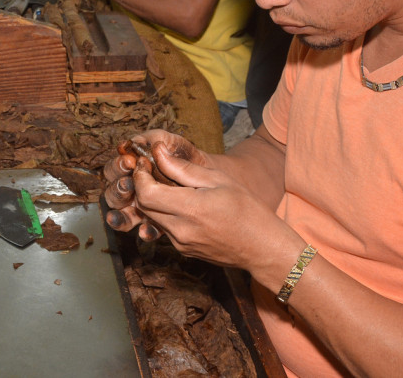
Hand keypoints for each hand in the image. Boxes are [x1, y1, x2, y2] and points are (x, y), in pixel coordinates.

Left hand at [130, 146, 301, 273]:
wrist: (263, 248)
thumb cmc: (248, 210)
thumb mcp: (218, 180)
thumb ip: (183, 168)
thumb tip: (157, 151)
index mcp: (191, 209)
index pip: (146, 193)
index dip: (140, 175)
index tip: (146, 163)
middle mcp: (181, 230)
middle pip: (143, 206)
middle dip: (142, 186)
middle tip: (152, 170)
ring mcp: (180, 244)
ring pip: (152, 218)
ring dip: (153, 200)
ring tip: (170, 186)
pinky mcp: (183, 251)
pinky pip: (164, 229)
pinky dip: (165, 214)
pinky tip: (182, 205)